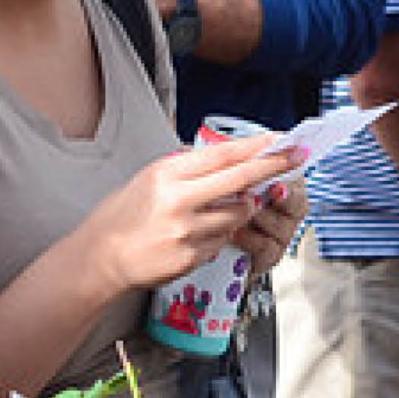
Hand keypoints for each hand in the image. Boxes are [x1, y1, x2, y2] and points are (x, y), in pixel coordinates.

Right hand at [85, 136, 298, 291]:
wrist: (101, 257)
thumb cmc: (123, 216)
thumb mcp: (149, 179)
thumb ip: (188, 170)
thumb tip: (229, 160)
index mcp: (167, 174)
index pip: (223, 155)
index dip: (257, 147)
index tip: (280, 139)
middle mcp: (179, 201)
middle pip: (240, 180)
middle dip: (274, 166)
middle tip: (297, 157)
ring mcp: (187, 232)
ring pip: (238, 215)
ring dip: (240, 209)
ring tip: (215, 210)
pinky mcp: (192, 258)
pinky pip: (222, 242)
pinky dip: (217, 236)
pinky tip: (193, 236)